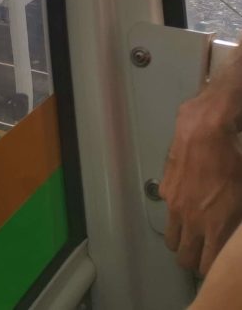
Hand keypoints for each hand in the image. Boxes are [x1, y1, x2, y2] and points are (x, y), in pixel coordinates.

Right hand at [160, 89, 241, 275]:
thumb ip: (236, 221)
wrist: (205, 131)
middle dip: (193, 259)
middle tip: (201, 251)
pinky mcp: (166, 189)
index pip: (206, 267)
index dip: (210, 269)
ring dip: (180, 240)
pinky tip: (186, 200)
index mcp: (216, 227)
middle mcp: (192, 221)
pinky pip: (168, 211)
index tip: (215, 263)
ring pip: (171, 239)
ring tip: (190, 231)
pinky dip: (175, 213)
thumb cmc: (233, 159)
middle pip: (184, 258)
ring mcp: (175, 206)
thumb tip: (232, 230)